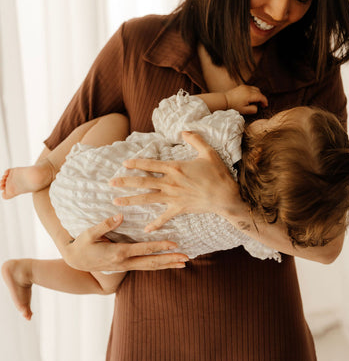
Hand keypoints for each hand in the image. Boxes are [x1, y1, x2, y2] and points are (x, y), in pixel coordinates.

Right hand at [62, 214, 188, 271]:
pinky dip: (159, 265)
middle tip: (186, 258)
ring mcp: (125, 266)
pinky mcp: (125, 266)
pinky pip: (145, 266)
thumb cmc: (83, 244)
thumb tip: (120, 215)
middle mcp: (124, 262)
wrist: (75, 261)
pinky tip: (169, 262)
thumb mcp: (90, 232)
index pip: (143, 249)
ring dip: (167, 264)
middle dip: (170, 260)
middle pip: (151, 262)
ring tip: (183, 262)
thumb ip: (106, 224)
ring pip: (150, 267)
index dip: (159, 246)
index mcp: (118, 252)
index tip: (174, 244)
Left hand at [110, 132, 241, 231]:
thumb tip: (184, 130)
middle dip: (125, 182)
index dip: (136, 163)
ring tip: (116, 202)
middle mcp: (170, 183)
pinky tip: (145, 229)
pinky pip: (164, 217)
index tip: (124, 164)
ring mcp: (173, 197)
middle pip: (143, 182)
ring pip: (147, 199)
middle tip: (111, 183)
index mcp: (175, 168)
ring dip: (131, 200)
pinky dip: (155, 224)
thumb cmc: (218, 174)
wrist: (226, 196)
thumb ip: (195, 140)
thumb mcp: (208, 152)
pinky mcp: (179, 209)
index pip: (150, 164)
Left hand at [225, 85, 267, 113]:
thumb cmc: (234, 106)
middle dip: (262, 98)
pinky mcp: (242, 86)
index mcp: (249, 95)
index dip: (265, 101)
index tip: (265, 105)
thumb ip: (253, 109)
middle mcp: (248, 89)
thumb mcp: (244, 111)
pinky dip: (253, 92)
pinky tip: (250, 98)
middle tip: (261, 105)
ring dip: (258, 94)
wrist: (225, 100)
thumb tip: (257, 106)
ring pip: (255, 89)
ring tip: (256, 101)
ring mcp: (245, 86)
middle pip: (259, 92)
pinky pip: (251, 88)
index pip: (261, 97)